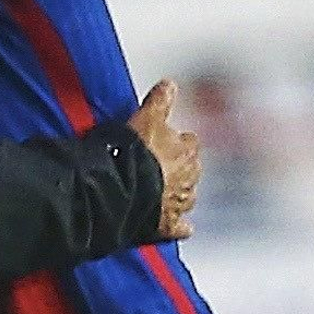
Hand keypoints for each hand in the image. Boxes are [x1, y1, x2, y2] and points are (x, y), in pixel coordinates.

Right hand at [129, 80, 199, 240]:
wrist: (123, 187)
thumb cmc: (134, 154)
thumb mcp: (146, 117)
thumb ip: (160, 101)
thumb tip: (170, 84)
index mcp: (186, 152)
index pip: (189, 143)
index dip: (178, 142)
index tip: (170, 141)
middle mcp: (187, 179)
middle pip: (190, 171)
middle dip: (180, 169)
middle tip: (162, 166)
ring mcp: (178, 204)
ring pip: (186, 198)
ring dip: (178, 195)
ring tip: (165, 193)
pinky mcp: (166, 225)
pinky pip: (178, 228)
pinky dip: (179, 227)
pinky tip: (181, 228)